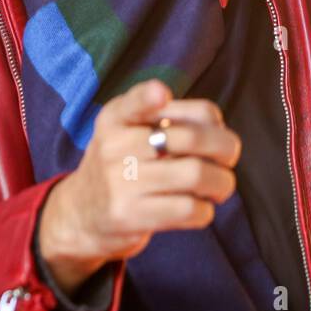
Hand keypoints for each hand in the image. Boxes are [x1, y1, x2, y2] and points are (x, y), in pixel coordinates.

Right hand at [36, 79, 240, 295]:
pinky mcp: (128, 215)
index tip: (162, 94)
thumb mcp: (127, 133)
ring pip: (196, 174)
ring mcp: (120, 182)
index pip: (135, 101)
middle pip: (191, 136)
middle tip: (228, 159)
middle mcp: (114, 145)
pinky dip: (205, 210)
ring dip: (222, 183)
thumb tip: (218, 127)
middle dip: (226, 148)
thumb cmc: (122, 167)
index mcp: (115, 118)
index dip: (149, 96)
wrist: (81, 215)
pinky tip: (199, 209)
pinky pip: (187, 209)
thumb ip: (168, 118)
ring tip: (220, 187)